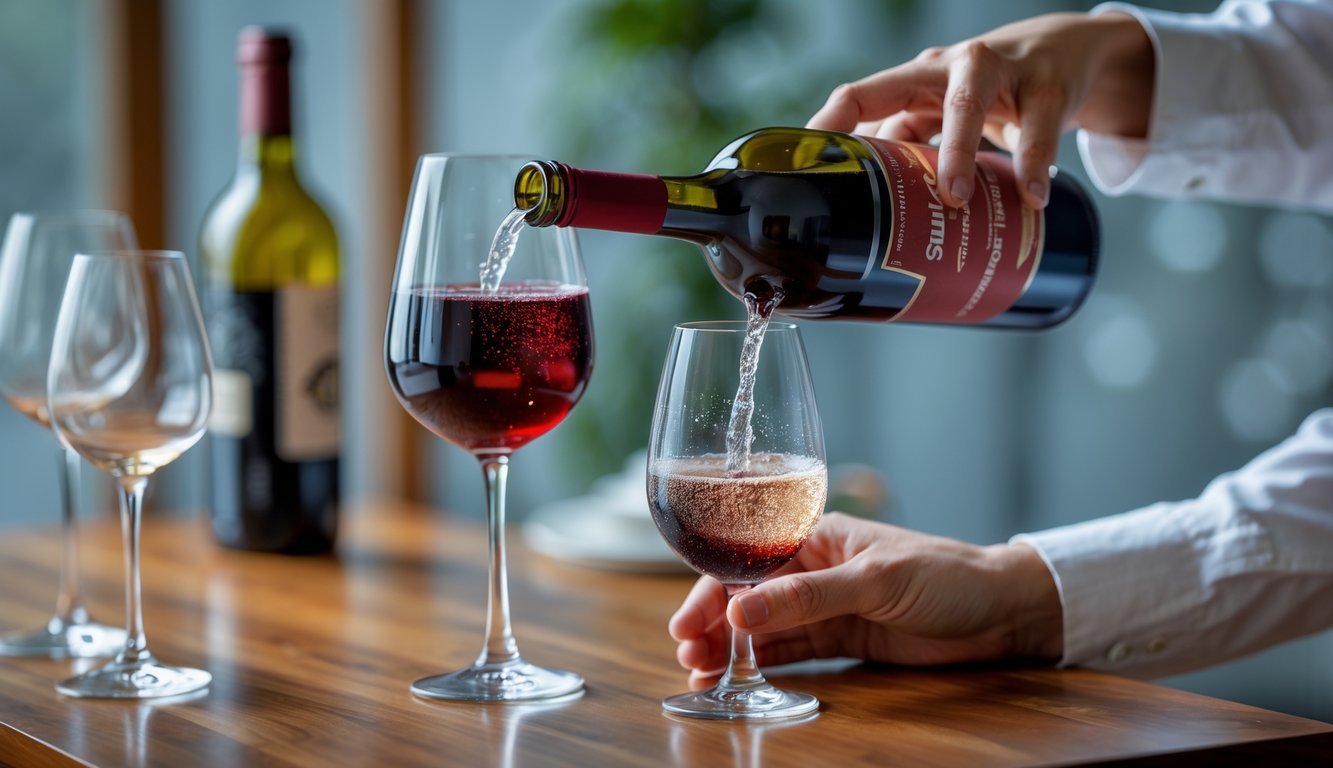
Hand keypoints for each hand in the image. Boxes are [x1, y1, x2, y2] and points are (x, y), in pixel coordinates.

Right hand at [668, 512, 1062, 688]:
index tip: (686, 626)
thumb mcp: (875, 581)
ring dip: (731, 650)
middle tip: (689, 658)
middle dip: (713, 626)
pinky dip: (763, 665)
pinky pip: (791, 652)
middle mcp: (812, 570)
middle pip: (747, 599)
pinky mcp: (841, 639)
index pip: (749, 564)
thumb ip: (809, 597)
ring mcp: (825, 607)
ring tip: (702, 675)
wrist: (1001, 611)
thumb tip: (742, 612)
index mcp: (815, 537)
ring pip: (763, 629)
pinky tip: (739, 678)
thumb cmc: (945, 576)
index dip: (713, 594)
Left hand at [807, 12, 1153, 208]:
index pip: (859, 96)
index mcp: (915, 81)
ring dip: (958, 153)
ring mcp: (998, 71)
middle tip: (873, 196)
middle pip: (899, 94)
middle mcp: (948, 68)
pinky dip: (1033, 166)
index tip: (806, 168)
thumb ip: (909, 146)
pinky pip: (1037, 128)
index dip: (829, 127)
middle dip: (881, 143)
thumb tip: (864, 203)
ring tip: (957, 197)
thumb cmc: (992, 94)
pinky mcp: (1045, 86)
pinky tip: (1033, 196)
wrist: (1070, 55)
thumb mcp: (946, 115)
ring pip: (966, 106)